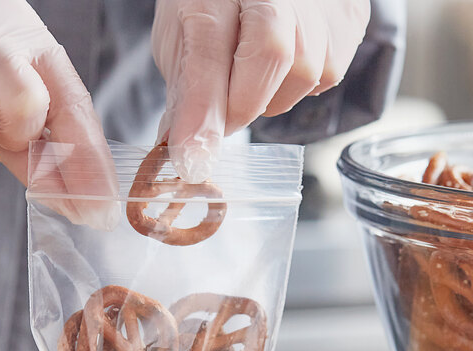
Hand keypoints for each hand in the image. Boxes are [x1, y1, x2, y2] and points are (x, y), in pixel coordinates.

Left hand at [152, 0, 370, 182]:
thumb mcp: (181, 36)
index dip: (202, 111)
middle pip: (272, 53)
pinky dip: (301, 86)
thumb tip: (191, 152)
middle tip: (226, 118)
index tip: (194, 157)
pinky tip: (283, 70)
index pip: (208, 51)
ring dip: (274, 97)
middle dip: (243, 105)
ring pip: (307, 70)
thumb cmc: (214, 4)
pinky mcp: (348, 13)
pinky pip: (330, 72)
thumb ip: (186, 91)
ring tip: (254, 82)